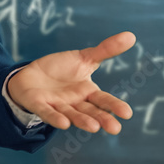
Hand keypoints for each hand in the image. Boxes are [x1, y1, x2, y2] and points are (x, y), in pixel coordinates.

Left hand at [6, 31, 135, 134]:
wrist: (32, 75)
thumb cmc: (61, 69)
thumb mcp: (84, 57)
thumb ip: (106, 50)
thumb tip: (131, 36)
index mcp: (88, 92)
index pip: (103, 100)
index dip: (114, 106)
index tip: (127, 113)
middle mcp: (75, 102)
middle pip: (90, 111)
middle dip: (102, 119)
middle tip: (115, 128)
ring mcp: (57, 105)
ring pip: (72, 114)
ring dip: (82, 121)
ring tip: (94, 128)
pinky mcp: (39, 105)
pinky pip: (47, 112)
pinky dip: (55, 118)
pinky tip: (64, 123)